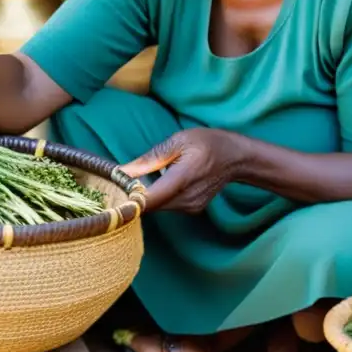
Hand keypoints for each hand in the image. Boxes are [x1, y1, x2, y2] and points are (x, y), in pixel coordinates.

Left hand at [121, 128, 241, 212]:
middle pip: (150, 206)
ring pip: (158, 207)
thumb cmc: (208, 143)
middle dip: (135, 195)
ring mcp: (191, 207)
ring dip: (148, 195)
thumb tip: (123, 171)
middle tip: (126, 178)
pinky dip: (160, 196)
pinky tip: (163, 181)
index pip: (148, 200)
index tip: (115, 190)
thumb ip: (150, 158)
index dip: (128, 199)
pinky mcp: (192, 209)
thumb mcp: (178, 141)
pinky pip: (168, 206)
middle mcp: (187, 199)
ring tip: (146, 176)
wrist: (236, 157)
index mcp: (182, 179)